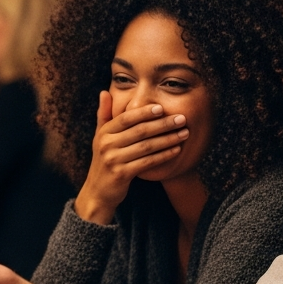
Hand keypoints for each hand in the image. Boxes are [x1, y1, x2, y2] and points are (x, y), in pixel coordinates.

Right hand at [73, 94, 188, 224]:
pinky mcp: (122, 174)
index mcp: (104, 133)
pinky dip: (164, 155)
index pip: (126, 118)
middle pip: (140, 131)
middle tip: (181, 119)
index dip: (144, 112)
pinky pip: (147, 162)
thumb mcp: (100, 137)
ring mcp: (113, 160)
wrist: (98, 191)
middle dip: (163, 124)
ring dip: (168, 139)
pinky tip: (176, 150)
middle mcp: (107, 145)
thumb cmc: (104, 160)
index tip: (162, 108)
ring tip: (184, 133)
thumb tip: (104, 92)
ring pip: (146, 146)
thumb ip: (104, 114)